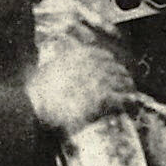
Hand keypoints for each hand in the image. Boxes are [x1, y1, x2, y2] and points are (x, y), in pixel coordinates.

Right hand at [27, 0, 135, 134]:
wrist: (32, 109)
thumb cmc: (36, 94)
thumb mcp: (47, 70)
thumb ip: (61, 64)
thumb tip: (64, 66)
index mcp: (78, 56)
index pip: (103, 56)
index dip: (112, 65)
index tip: (116, 71)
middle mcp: (90, 64)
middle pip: (115, 68)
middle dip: (123, 77)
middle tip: (128, 85)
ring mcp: (97, 80)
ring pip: (122, 82)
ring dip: (129, 89)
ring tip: (133, 97)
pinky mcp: (101, 98)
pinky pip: (122, 98)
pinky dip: (129, 102)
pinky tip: (131, 106)